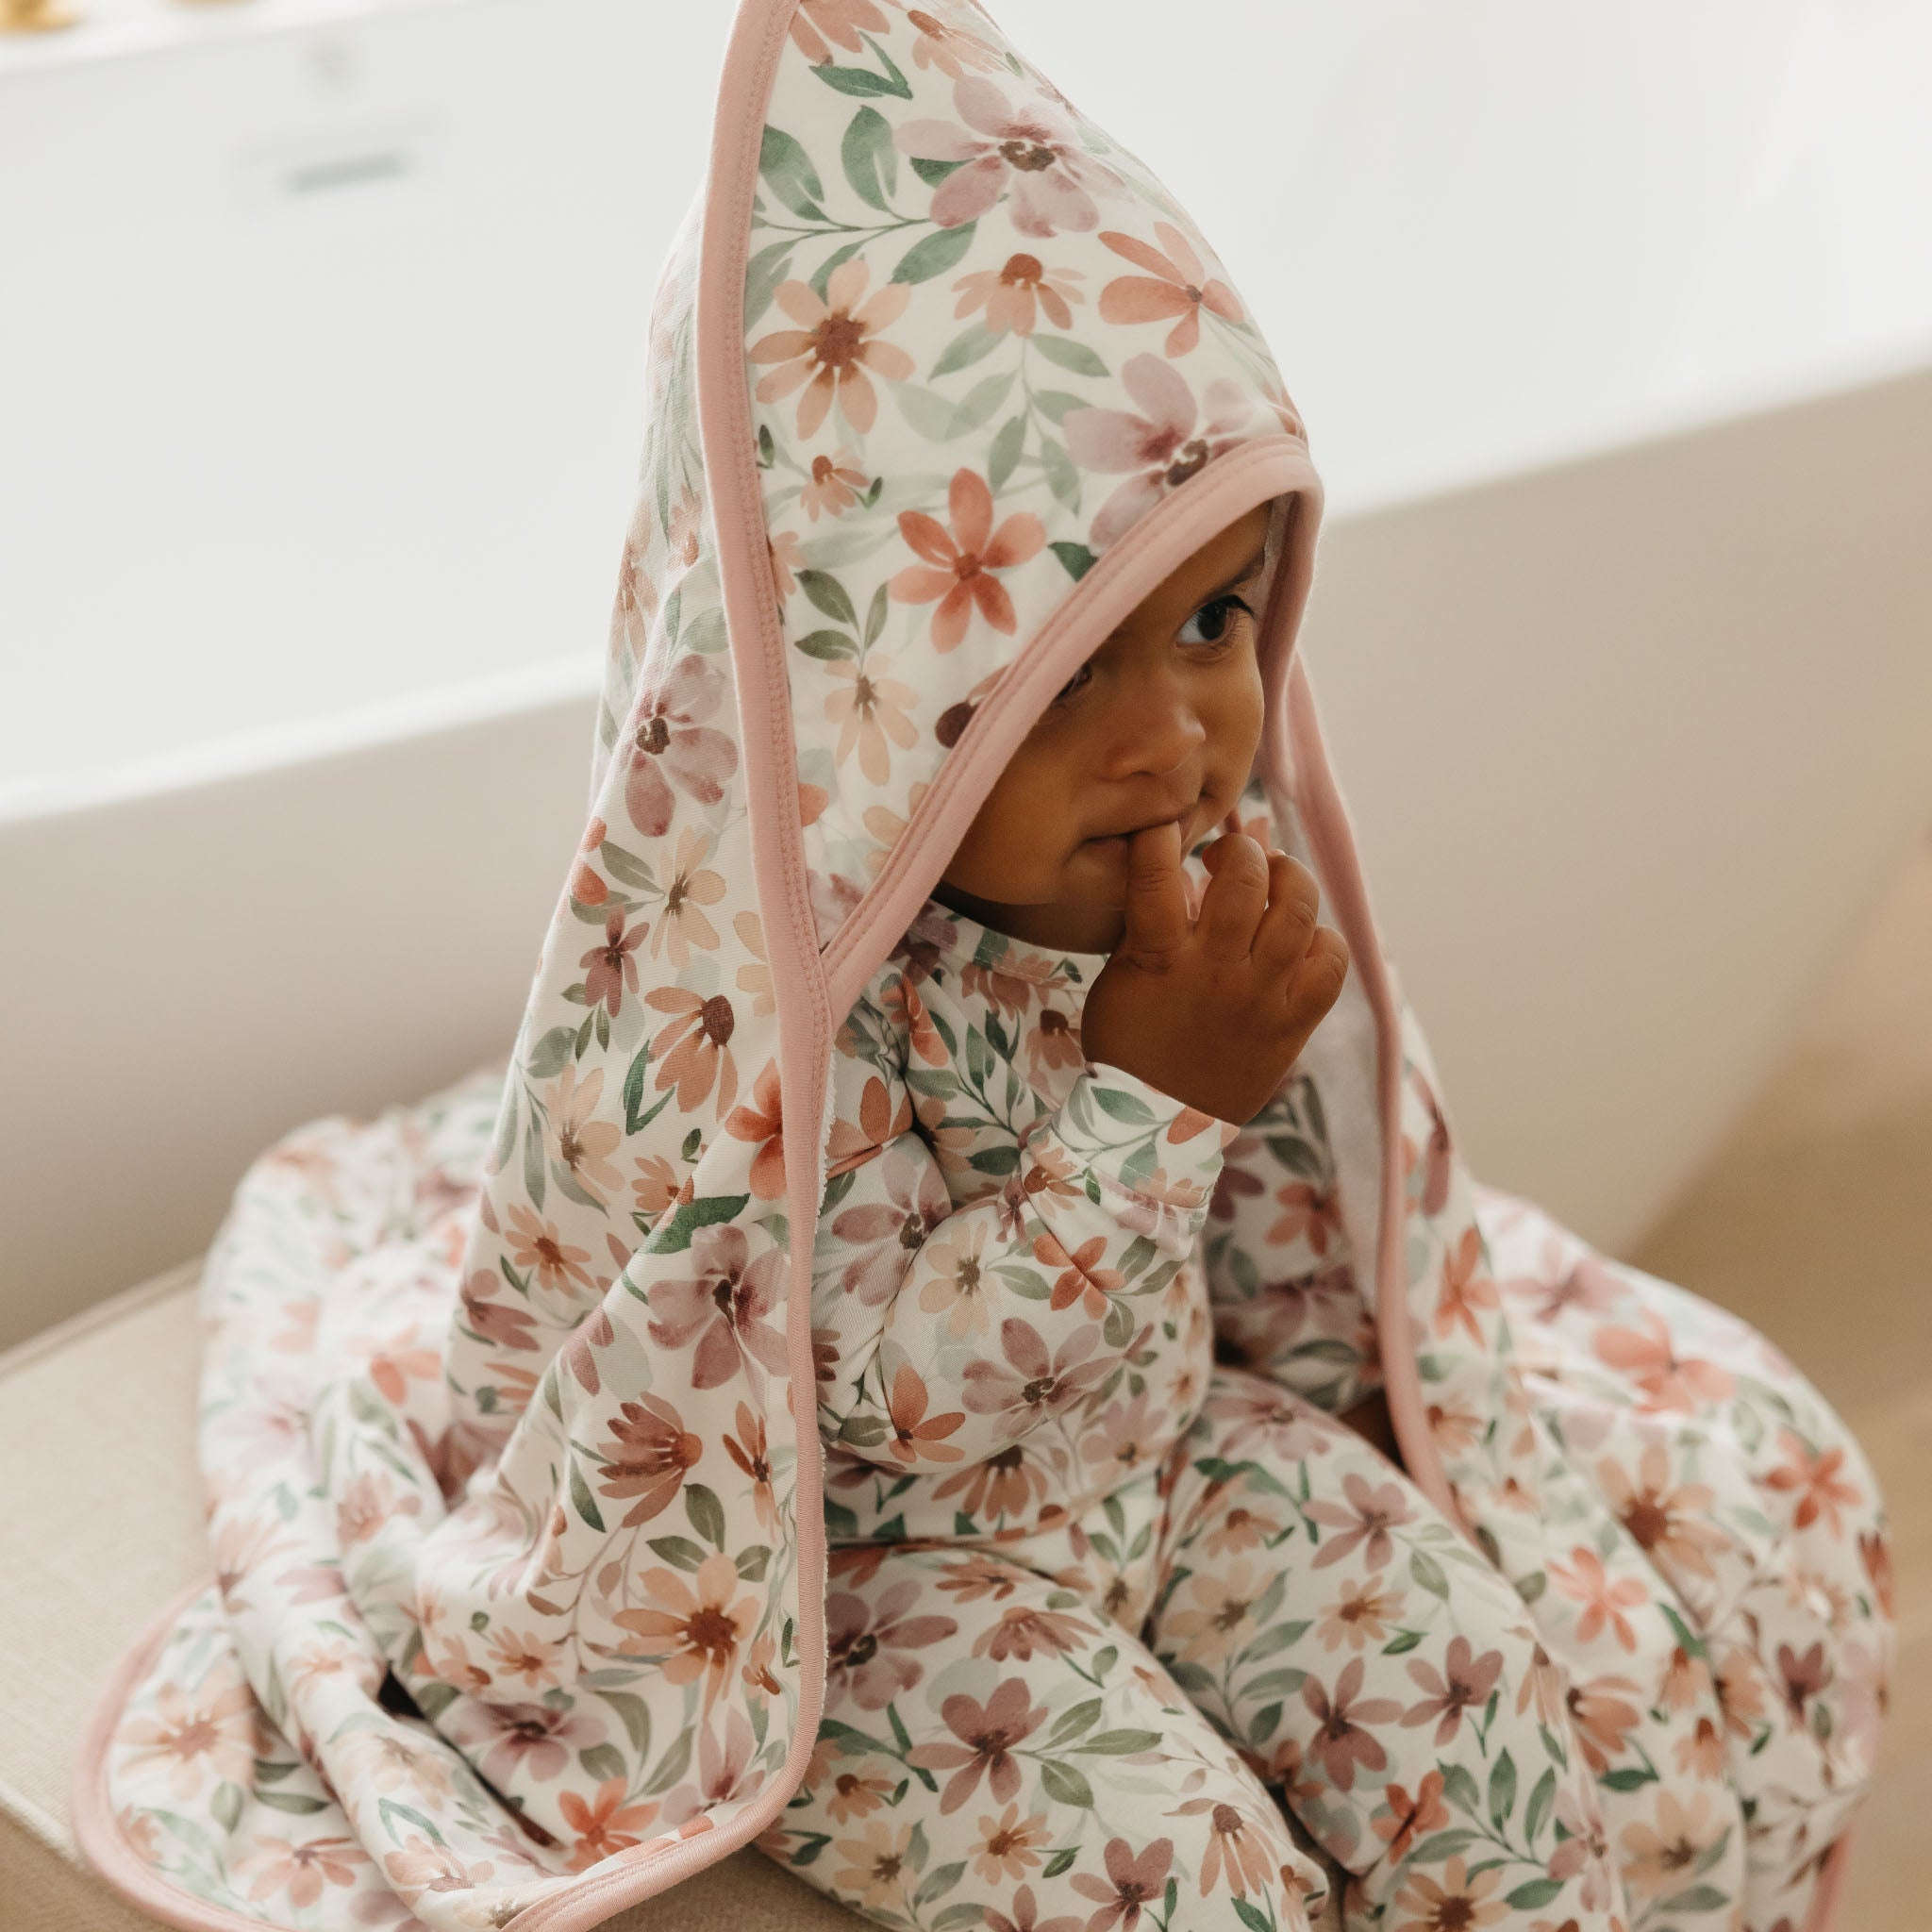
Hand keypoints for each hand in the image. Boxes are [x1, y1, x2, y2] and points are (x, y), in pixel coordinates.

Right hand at [1079, 823, 1349, 1124]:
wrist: (1158, 1127)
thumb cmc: (1128, 1047)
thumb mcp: (1118, 980)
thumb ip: (1146, 926)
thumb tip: (1177, 872)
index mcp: (1160, 958)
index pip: (1158, 874)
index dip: (1160, 834)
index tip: (1164, 823)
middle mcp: (1216, 972)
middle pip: (1247, 878)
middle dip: (1240, 848)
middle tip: (1231, 856)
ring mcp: (1261, 998)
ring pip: (1298, 911)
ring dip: (1289, 877)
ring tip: (1276, 877)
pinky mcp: (1293, 1025)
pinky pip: (1329, 964)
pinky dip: (1321, 939)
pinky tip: (1301, 936)